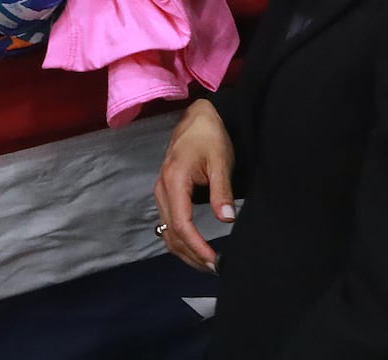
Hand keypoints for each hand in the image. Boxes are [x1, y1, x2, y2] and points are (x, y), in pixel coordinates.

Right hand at [152, 99, 236, 272]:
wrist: (198, 118)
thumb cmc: (210, 137)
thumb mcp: (221, 161)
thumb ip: (222, 191)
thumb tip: (227, 219)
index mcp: (174, 180)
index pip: (181, 224)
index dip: (196, 246)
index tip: (214, 261)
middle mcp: (162, 189)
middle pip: (170, 233)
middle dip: (191, 255)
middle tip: (215, 268)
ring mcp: (161, 192)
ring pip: (166, 231)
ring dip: (184, 251)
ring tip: (207, 263)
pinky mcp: (166, 193)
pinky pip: (167, 224)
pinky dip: (179, 240)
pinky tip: (196, 247)